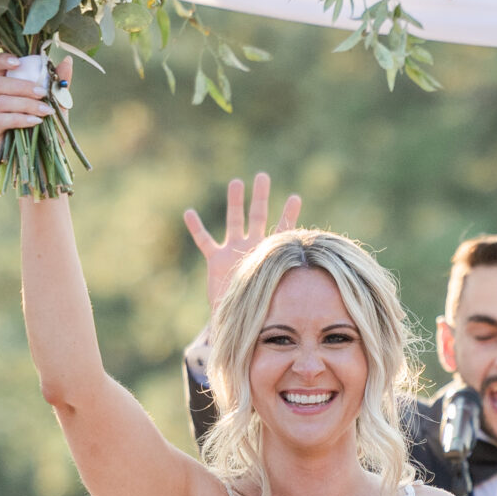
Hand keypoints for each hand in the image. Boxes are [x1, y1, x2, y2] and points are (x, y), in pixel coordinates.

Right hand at [0, 52, 71, 151]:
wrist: (46, 157)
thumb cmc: (49, 127)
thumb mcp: (58, 103)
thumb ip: (60, 82)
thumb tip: (68, 60)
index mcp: (10, 86)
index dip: (2, 60)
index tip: (18, 62)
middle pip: (0, 83)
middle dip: (23, 87)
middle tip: (42, 94)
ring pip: (1, 101)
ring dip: (26, 104)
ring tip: (45, 112)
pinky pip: (1, 120)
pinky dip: (20, 119)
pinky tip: (35, 122)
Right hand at [184, 176, 301, 310]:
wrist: (238, 319)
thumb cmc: (259, 312)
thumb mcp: (274, 302)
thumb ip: (285, 299)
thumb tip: (307, 313)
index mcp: (268, 255)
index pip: (282, 231)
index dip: (288, 215)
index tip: (296, 197)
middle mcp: (252, 248)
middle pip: (257, 216)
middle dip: (259, 197)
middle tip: (262, 176)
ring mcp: (233, 251)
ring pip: (233, 221)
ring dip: (234, 203)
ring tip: (236, 183)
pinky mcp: (216, 259)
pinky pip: (204, 240)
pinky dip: (197, 228)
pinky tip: (190, 213)